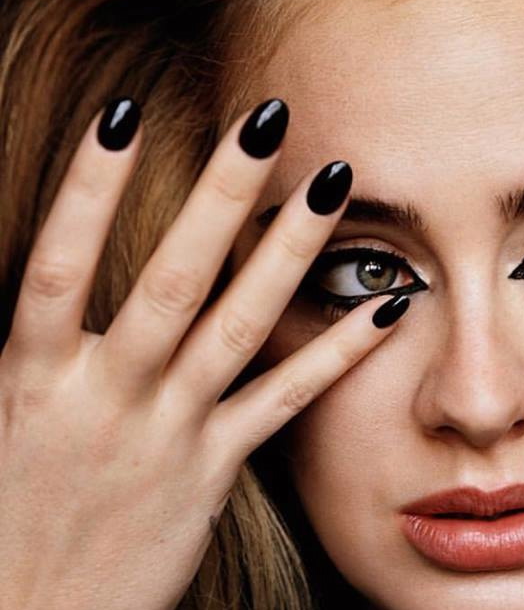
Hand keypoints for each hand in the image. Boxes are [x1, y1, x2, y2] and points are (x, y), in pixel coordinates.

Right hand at [0, 97, 408, 609]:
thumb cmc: (6, 514)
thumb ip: (34, 342)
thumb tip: (45, 270)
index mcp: (32, 381)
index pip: (57, 266)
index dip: (86, 189)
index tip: (122, 112)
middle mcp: (106, 398)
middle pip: (172, 281)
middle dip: (220, 196)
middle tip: (267, 121)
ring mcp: (166, 435)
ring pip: (237, 328)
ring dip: (288, 253)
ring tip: (332, 185)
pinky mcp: (210, 472)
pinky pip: (281, 405)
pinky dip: (335, 357)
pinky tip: (383, 310)